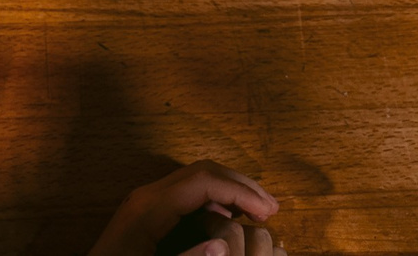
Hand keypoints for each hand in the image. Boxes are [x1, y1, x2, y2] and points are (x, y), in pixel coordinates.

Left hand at [88, 160, 281, 255]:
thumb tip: (223, 246)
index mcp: (149, 206)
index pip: (206, 180)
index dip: (242, 191)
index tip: (268, 211)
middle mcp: (148, 196)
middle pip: (204, 172)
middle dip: (241, 185)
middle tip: (271, 207)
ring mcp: (146, 203)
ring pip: (197, 180)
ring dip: (229, 190)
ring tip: (257, 211)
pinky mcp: (146, 214)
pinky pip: (186, 195)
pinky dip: (214, 200)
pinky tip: (229, 219)